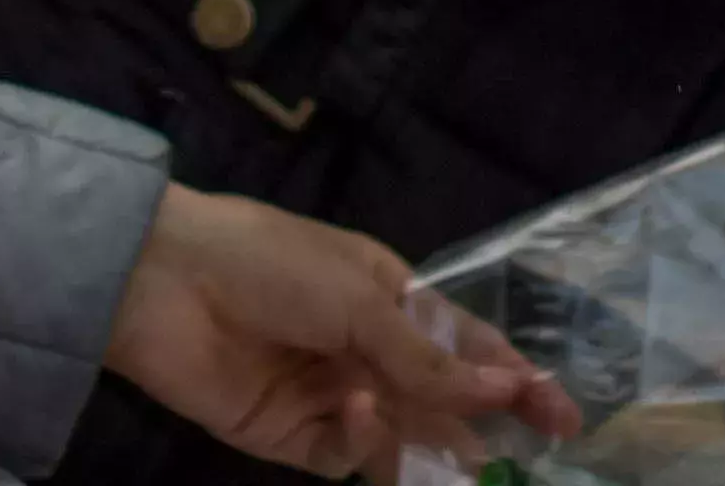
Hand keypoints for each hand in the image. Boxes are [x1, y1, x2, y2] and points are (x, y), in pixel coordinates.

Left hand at [103, 185, 576, 478]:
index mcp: (389, 296)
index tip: (561, 416)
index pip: (466, 345)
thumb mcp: (360, 298)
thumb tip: (506, 388)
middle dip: (482, 426)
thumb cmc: (270, 263)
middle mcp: (367, 350)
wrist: (162, 285)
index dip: (513, 378)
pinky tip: (356, 411)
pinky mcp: (293, 436)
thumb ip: (427, 358)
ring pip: (400, 437)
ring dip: (428, 447)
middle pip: (441, 401)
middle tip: (518, 461)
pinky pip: (348, 453)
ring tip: (459, 462)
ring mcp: (332, 395)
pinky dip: (362, 441)